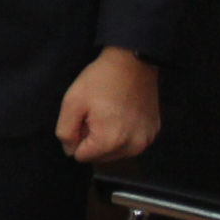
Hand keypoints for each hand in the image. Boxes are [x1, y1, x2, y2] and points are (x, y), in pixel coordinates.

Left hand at [57, 47, 161, 164]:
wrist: (133, 62)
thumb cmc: (99, 81)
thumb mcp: (72, 103)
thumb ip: (66, 132)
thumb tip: (70, 152)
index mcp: (109, 141)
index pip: (82, 156)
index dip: (77, 137)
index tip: (83, 118)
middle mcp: (132, 146)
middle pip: (100, 157)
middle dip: (93, 140)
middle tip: (95, 114)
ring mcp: (146, 140)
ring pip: (117, 152)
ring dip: (109, 139)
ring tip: (109, 113)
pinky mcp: (154, 131)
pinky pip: (131, 143)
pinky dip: (125, 134)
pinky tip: (123, 114)